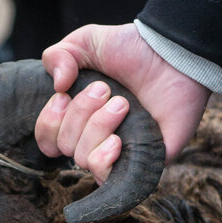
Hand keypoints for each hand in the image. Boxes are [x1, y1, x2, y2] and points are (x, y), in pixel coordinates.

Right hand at [35, 23, 210, 183]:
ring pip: (84, 160)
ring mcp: (119, 154)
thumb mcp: (85, 42)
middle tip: (105, 90)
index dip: (49, 123)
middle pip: (66, 147)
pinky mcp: (141, 163)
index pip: (49, 140)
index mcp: (80, 118)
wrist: (172, 55)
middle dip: (80, 114)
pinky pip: (109, 180)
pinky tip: (116, 141)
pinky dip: (104, 161)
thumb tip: (57, 86)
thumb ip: (58, 56)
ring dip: (97, 127)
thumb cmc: (132, 50)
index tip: (63, 96)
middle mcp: (96, 139)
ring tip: (122, 105)